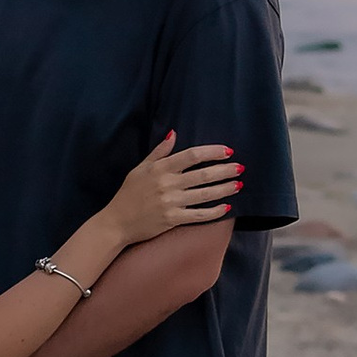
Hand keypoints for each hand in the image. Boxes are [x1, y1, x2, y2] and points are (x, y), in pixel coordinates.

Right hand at [104, 133, 242, 247]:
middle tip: (240, 168)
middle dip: (225, 171)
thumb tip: (174, 134)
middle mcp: (168, 184)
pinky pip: (199, 215)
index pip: (192, 155)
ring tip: (238, 185)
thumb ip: (159, 152)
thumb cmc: (128, 194)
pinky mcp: (173, 219)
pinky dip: (215, 212)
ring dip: (225, 189)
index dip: (212, 152)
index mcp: (160, 168)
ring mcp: (171, 202)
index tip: (227, 151)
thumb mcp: (140, 168)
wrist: (117, 222)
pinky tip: (227, 207)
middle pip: (204, 174)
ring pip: (205, 194)